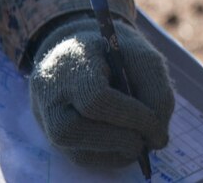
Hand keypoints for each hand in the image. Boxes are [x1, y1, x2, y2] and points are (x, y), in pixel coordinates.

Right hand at [29, 17, 174, 167]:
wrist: (81, 46)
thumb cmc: (114, 49)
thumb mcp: (141, 54)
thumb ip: (156, 89)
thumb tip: (158, 136)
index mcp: (72, 60)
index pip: (94, 98)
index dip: (129, 117)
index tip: (158, 128)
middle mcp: (48, 90)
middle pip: (70, 130)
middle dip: (117, 141)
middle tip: (147, 142)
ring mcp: (44, 114)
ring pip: (71, 149)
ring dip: (113, 153)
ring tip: (139, 144)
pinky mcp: (51, 132)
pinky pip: (76, 155)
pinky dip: (107, 157)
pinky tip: (125, 146)